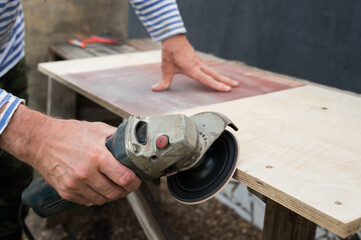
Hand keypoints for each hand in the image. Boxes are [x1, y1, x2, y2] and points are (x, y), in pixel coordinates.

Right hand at [0, 105, 140, 205]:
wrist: (41, 141)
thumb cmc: (69, 133)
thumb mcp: (97, 129)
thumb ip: (116, 137)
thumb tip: (131, 143)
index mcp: (97, 156)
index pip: (124, 178)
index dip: (134, 182)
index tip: (137, 180)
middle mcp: (86, 173)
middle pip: (115, 192)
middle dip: (126, 190)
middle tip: (128, 184)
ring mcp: (75, 184)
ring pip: (102, 199)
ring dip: (112, 195)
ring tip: (115, 186)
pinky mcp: (66, 192)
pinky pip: (88, 202)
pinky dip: (97, 198)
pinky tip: (99, 188)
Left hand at [152, 34, 238, 91]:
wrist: (172, 37)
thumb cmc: (170, 52)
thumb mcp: (166, 68)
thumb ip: (163, 81)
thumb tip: (155, 89)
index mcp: (192, 68)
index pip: (206, 79)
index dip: (216, 85)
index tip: (226, 89)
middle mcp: (198, 65)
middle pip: (214, 75)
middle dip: (225, 81)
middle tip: (236, 86)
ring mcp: (199, 62)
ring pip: (213, 71)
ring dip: (223, 77)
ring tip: (232, 82)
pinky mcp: (197, 60)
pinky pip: (209, 68)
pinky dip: (215, 73)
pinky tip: (218, 76)